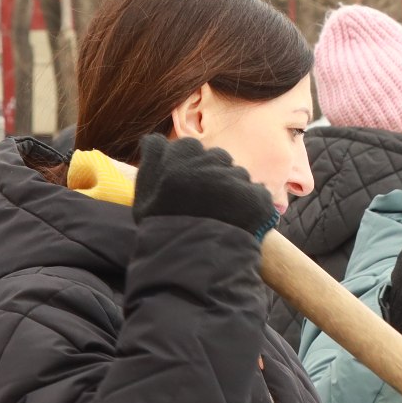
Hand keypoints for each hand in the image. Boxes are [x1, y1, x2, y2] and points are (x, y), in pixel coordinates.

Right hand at [134, 135, 275, 234]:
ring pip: (239, 175)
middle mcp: (206, 163)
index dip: (191, 166)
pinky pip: (258, 193)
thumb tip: (157, 140)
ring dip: (235, 190)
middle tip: (208, 201)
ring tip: (224, 215)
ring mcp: (233, 179)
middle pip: (218, 157)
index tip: (190, 185)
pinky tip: (241, 221)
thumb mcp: (143, 193)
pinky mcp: (254, 197)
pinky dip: (253, 205)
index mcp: (178, 157)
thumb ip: (152, 160)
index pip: (190, 147)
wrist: (187, 262)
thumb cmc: (160, 229)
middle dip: (215, 174)